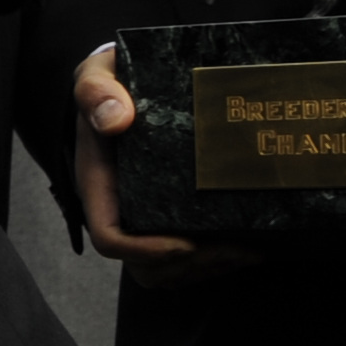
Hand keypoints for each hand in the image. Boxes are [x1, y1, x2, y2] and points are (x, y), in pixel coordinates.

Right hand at [68, 42, 247, 276]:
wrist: (125, 84)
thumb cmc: (111, 82)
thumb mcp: (97, 74)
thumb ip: (97, 90)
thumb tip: (116, 119)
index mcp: (99, 183)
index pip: (109, 236)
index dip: (146, 250)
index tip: (186, 241)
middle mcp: (119, 207)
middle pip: (145, 266)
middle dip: (191, 265)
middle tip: (236, 248)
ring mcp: (144, 215)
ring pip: (168, 271)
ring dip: (209, 268)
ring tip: (249, 249)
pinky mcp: (168, 216)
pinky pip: (185, 261)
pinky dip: (217, 261)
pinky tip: (249, 242)